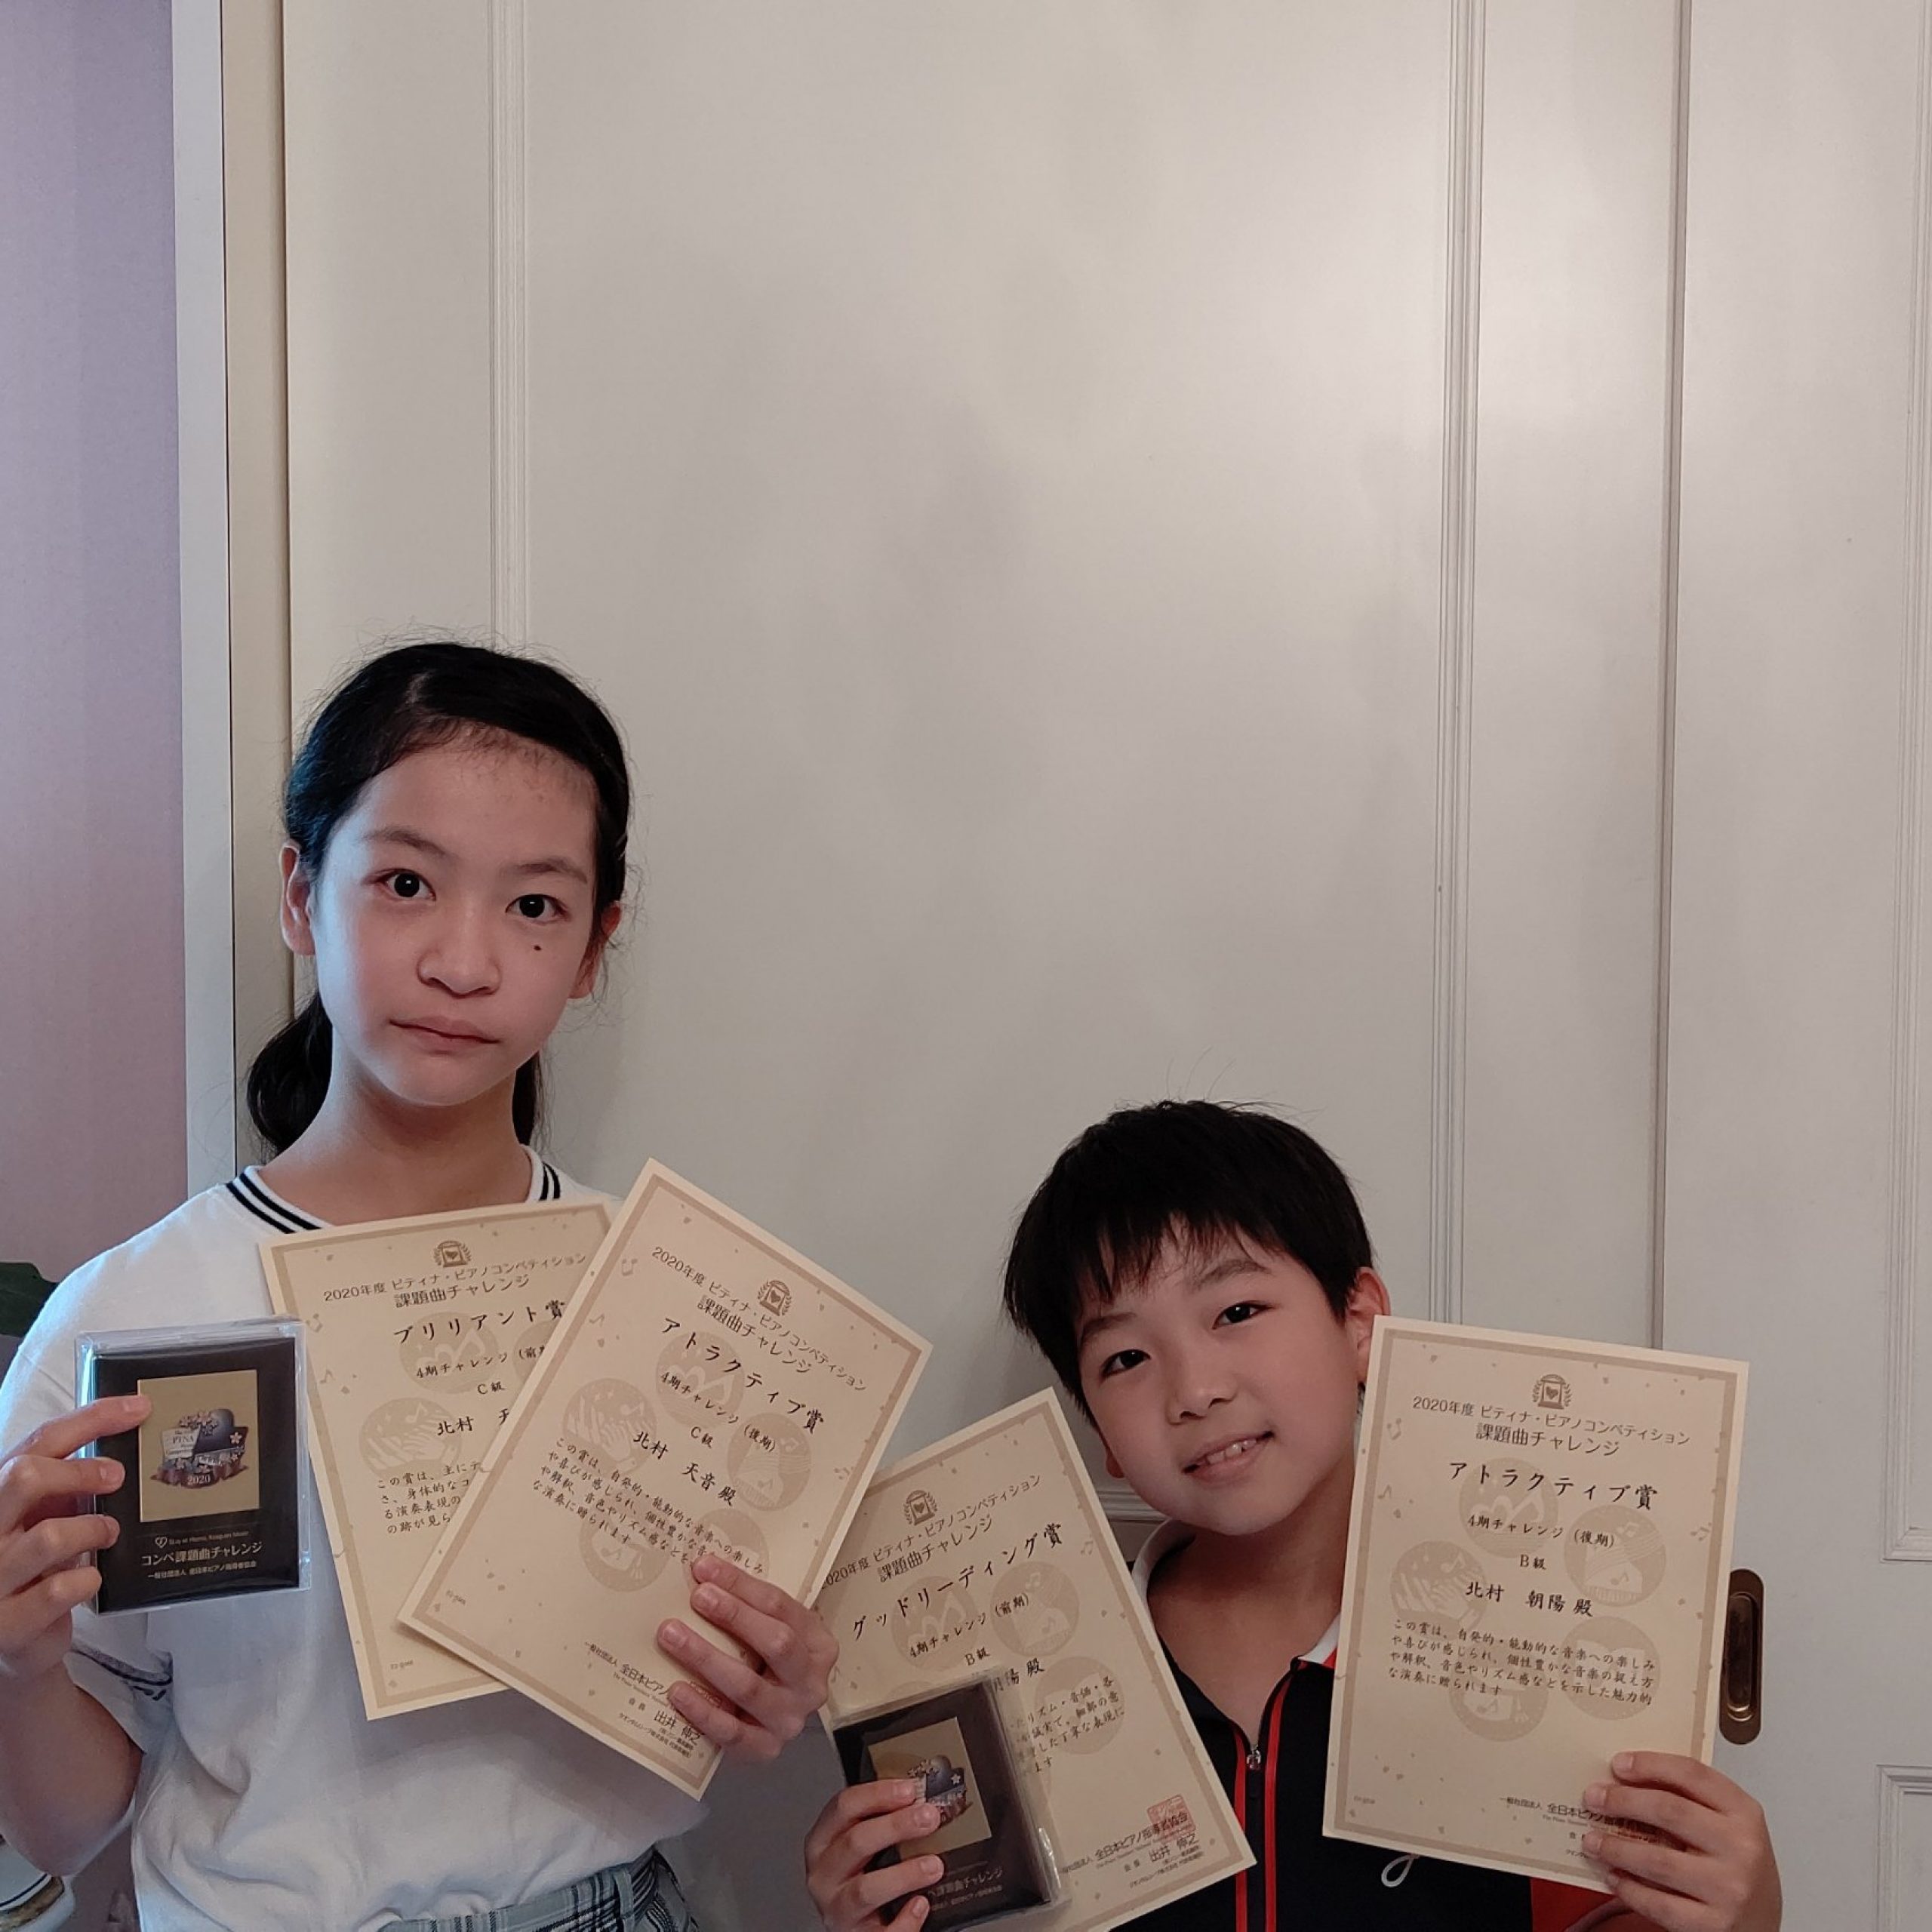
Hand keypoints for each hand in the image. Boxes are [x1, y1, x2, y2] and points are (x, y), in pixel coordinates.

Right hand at [0, 1397, 148, 1693]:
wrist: (11, 1645)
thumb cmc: (33, 1568)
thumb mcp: (44, 1516)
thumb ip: (66, 1485)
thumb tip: (124, 1443)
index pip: (38, 1442)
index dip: (91, 1419)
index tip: (137, 1409)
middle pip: (24, 1477)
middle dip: (80, 1470)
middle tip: (117, 1477)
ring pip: (49, 1536)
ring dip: (93, 1529)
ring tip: (107, 1533)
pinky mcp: (8, 1624)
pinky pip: (58, 1589)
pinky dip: (88, 1580)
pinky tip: (90, 1580)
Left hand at [654, 1552, 836, 1762]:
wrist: (776, 1719)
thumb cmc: (769, 1665)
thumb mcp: (773, 1631)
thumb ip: (748, 1607)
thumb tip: (702, 1573)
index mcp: (818, 1644)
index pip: (781, 1607)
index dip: (741, 1586)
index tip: (705, 1570)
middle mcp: (810, 1682)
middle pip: (776, 1643)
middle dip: (733, 1616)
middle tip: (696, 1598)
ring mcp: (789, 1719)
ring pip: (749, 1687)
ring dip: (707, 1658)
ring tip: (673, 1636)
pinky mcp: (764, 1748)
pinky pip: (731, 1732)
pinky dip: (702, 1711)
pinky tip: (677, 1690)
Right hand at [804, 1779, 944, 1929]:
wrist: (858, 1926)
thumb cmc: (861, 1876)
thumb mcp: (860, 1846)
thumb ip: (880, 1822)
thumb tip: (922, 1799)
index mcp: (822, 1842)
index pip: (843, 1807)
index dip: (877, 1794)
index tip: (910, 1790)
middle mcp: (824, 1876)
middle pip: (855, 1842)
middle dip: (895, 1826)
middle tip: (928, 1818)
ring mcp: (838, 1910)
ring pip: (865, 1889)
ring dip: (903, 1874)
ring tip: (934, 1865)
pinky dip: (904, 1921)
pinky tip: (920, 1904)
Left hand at [1583, 1752, 1780, 1931]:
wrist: (1762, 1922)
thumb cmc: (1735, 1864)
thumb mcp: (1726, 1824)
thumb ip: (1689, 1801)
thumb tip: (1624, 1782)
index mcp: (1744, 1813)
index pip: (1692, 1775)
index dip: (1650, 1765)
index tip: (1618, 1763)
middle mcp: (1741, 1849)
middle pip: (1669, 1811)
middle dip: (1623, 1802)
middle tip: (1593, 1798)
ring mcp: (1728, 1889)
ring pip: (1657, 1861)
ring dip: (1616, 1848)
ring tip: (1592, 1840)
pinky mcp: (1713, 1925)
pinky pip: (1659, 1904)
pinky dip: (1629, 1889)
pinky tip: (1613, 1876)